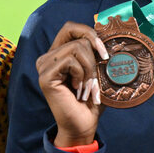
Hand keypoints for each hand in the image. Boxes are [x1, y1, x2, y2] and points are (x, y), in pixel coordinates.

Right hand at [36, 22, 107, 146]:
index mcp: (58, 53)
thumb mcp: (97, 71)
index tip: (104, 52)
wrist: (83, 124)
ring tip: (88, 87)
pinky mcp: (45, 76)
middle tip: (95, 80)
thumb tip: (110, 33)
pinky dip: (81, 75)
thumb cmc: (91, 99)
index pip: (71, 28)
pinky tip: (78, 89)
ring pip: (76, 48)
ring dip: (89, 69)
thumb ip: (97, 53)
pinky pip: (70, 61)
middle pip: (77, 38)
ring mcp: (44, 66)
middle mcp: (47, 57)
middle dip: (93, 58)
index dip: (89, 33)